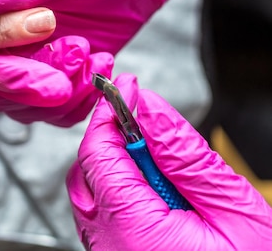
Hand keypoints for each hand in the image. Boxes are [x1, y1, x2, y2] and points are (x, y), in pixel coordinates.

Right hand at [0, 0, 235, 125]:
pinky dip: (83, 100)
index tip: (50, 37)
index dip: (4, 61)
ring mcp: (31, 61)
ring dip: (62, 96)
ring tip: (95, 56)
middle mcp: (3, 38)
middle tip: (75, 64)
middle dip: (32, 89)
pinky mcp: (59, 76)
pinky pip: (57, 113)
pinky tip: (104, 64)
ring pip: (23, 107)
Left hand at [66, 74, 271, 249]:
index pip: (98, 151)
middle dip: (115, 138)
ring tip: (165, 172)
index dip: (111, 113)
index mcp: (131, 229)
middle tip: (150, 125)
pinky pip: (103, 211)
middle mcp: (105, 242)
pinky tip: (160, 197)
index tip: (127, 87)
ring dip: (121, 165)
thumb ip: (185, 155)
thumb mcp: (233, 213)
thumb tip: (149, 106)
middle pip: (90, 167)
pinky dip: (124, 190)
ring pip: (94, 187)